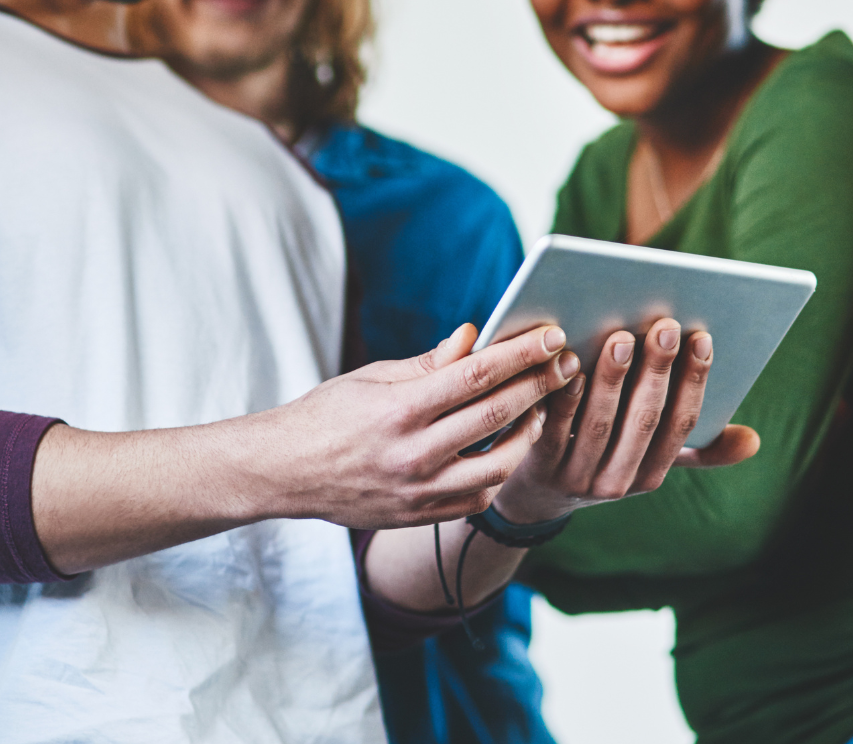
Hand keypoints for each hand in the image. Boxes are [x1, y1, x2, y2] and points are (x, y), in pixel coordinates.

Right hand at [253, 323, 577, 529]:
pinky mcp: (423, 516)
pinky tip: (509, 447)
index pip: (477, 374)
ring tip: (544, 408)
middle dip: (541, 385)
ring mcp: (421, 491)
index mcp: (399, 410)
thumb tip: (475, 337)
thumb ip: (428, 362)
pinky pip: (479, 495)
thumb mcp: (371, 377)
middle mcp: (414, 454)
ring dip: (532, 432)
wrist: (284, 475)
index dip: (521, 353)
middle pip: (498, 415)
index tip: (552, 336)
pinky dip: (501, 470)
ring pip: (501, 462)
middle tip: (568, 364)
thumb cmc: (326, 416)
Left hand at [492, 318, 759, 524]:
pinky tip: (571, 364)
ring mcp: (575, 476)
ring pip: (599, 424)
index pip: (681, 426)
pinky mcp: (536, 464)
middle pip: (643, 422)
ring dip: (612, 380)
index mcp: (651, 474)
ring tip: (620, 337)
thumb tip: (753, 440)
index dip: (694, 382)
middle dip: (657, 372)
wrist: (535, 494)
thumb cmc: (606, 454)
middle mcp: (617, 482)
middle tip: (664, 325)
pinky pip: (553, 429)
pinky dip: (565, 397)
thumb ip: (699, 448)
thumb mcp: (650, 458)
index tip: (702, 337)